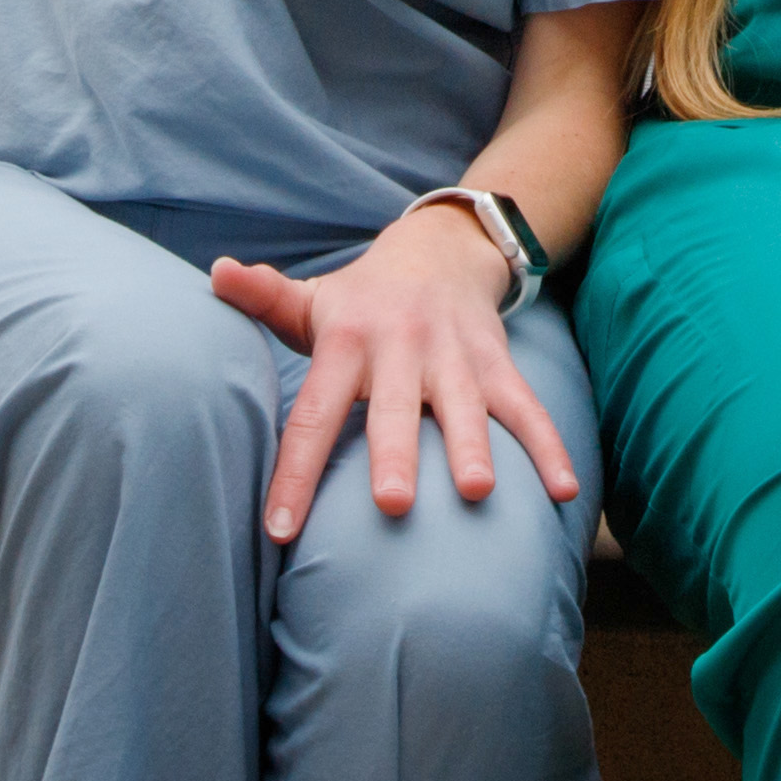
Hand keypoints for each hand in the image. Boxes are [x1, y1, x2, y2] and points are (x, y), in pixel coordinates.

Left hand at [211, 206, 579, 539]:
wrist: (440, 249)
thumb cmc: (361, 301)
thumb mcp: (312, 299)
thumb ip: (265, 298)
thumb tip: (216, 274)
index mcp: (346, 340)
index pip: (314, 410)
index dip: (296, 471)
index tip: (280, 531)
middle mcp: (401, 346)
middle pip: (394, 407)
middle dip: (395, 454)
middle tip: (392, 505)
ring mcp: (453, 355)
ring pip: (464, 405)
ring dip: (471, 447)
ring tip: (476, 492)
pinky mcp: (496, 362)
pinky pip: (525, 406)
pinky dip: (547, 445)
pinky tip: (563, 490)